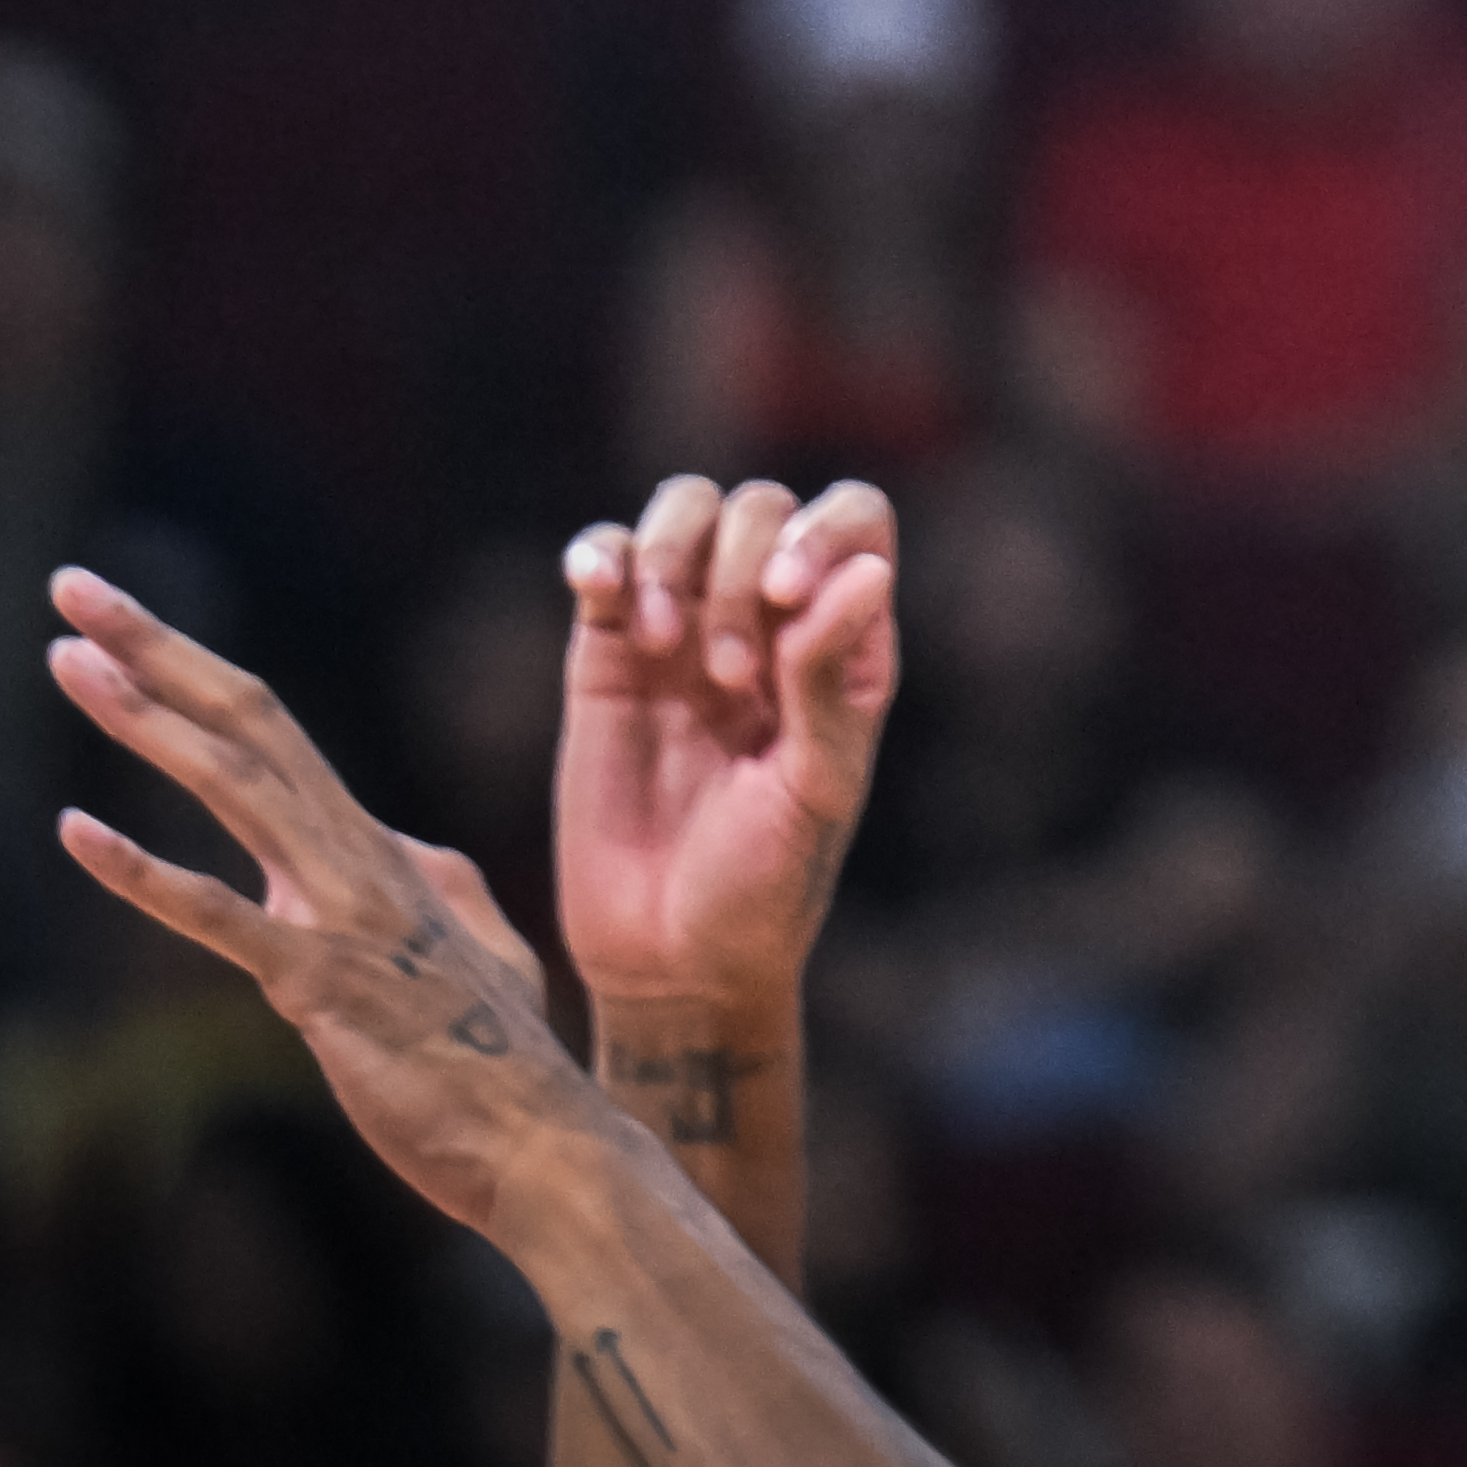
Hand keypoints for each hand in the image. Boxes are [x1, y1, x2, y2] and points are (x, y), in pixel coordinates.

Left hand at [46, 566, 603, 1237]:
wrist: (542, 1143)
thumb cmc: (500, 1057)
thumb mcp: (477, 945)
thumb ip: (438, 887)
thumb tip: (407, 851)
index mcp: (377, 848)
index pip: (268, 729)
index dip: (188, 667)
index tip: (112, 621)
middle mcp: (358, 857)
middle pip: (249, 722)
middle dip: (158, 648)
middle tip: (75, 584)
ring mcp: (342, 915)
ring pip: (236, 789)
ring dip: (148, 721)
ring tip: (68, 662)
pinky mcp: (322, 985)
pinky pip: (223, 918)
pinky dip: (147, 873)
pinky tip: (77, 834)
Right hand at [554, 475, 898, 1025]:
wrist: (669, 959)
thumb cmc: (766, 884)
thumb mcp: (816, 787)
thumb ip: (830, 677)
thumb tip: (871, 571)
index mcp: (845, 644)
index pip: (853, 521)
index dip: (821, 532)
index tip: (782, 598)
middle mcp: (769, 622)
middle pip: (761, 508)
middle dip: (739, 567)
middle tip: (727, 679)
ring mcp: (685, 631)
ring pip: (684, 511)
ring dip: (673, 555)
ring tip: (664, 649)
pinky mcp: (607, 656)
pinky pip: (605, 561)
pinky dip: (600, 553)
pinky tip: (595, 587)